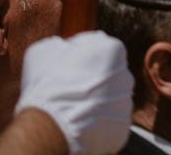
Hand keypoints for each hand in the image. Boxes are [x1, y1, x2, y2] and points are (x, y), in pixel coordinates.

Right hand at [16, 32, 132, 154]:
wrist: (51, 124)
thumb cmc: (47, 84)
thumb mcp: (44, 51)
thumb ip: (60, 43)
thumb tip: (61, 47)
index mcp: (112, 49)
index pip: (97, 48)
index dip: (77, 57)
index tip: (65, 66)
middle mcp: (126, 74)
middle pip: (106, 74)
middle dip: (89, 79)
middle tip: (67, 88)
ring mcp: (125, 101)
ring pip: (108, 98)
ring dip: (94, 101)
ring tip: (70, 107)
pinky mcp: (121, 125)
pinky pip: (107, 120)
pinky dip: (95, 121)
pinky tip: (77, 121)